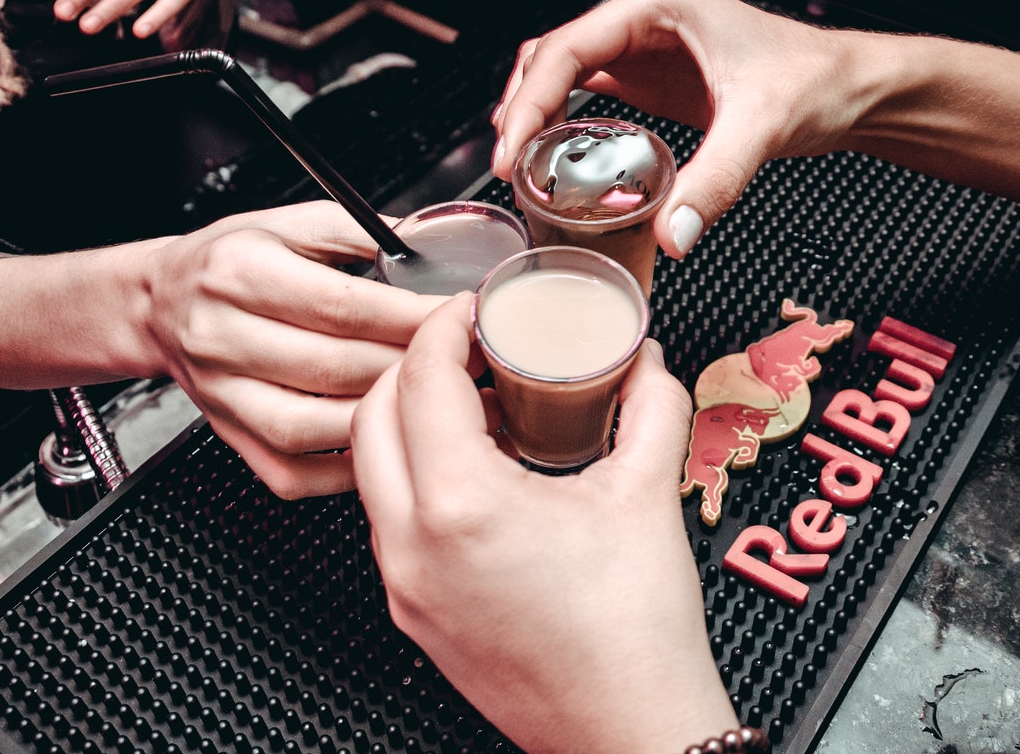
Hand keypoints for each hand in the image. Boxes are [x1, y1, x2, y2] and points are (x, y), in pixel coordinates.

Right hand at [143, 201, 441, 498]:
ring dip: (384, 420)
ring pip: (315, 426)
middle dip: (411, 368)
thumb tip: (424, 248)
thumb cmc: (230, 262)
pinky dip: (345, 468)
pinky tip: (384, 446)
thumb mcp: (288, 224)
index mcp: (240, 273)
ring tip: (436, 407)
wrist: (160, 306)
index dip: (410, 317)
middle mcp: (223, 336)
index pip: (341, 306)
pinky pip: (294, 471)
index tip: (459, 318)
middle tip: (466, 365)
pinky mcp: (230, 437)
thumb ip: (357, 233)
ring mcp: (222, 395)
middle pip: (335, 367)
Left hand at [351, 294, 738, 752]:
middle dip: (413, 364)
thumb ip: (650, 405)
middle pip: (371, 414)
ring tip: (476, 403)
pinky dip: (415, 474)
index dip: (445, 326)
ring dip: (407, 420)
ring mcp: (402, 582)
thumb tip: (642, 358)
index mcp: (460, 505)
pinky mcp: (411, 610)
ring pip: (370, 468)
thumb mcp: (647, 494)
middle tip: (468, 346)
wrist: (627, 733)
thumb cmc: (635, 635)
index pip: (421, 378)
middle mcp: (411, 544)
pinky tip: (475, 469)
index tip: (474, 309)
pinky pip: (388, 517)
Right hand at [491, 0, 868, 259]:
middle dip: (519, 113)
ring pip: (556, 72)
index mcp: (656, 5)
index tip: (510, 153)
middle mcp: (639, 18)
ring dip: (532, 115)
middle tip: (507, 170)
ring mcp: (638, 46)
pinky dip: (557, 122)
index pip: (564, 51)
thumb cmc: (814, 78)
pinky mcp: (644, 76)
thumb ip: (713, 182)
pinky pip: (581, 92)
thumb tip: (671, 233)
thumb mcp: (762, 127)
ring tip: (518, 166)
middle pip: (547, 59)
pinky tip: (550, 156)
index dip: (528, 103)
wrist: (847, 87)